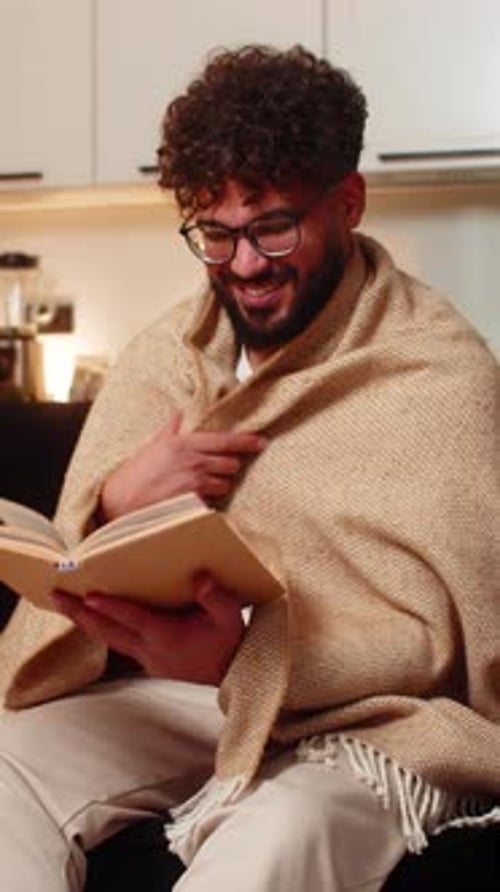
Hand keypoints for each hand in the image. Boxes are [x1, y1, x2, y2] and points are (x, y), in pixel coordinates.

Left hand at [51, 572, 244, 685]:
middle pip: (108, 630)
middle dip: (80, 612)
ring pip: (108, 639)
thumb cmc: (229, 642)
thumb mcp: (230, 616)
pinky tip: (92, 619)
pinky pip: (119, 644)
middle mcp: (150, 649)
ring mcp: (147, 659)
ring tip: (64, 604)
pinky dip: (102, 630)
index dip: (110, 607)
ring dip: (85, 621)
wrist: (232, 675)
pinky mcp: (148, 663)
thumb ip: (215, 596)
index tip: (88, 596)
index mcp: (166, 635)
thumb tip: (201, 577)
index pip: (133, 618)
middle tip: (57, 595)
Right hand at [101, 415, 266, 519]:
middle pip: (231, 463)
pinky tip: (195, 500)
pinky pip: (213, 501)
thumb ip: (172, 429)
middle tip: (217, 469)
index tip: (261, 441)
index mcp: (184, 443)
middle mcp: (193, 462)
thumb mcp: (154, 445)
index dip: (247, 441)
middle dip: (228, 467)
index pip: (225, 439)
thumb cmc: (136, 474)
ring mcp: (194, 484)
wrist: (120, 502)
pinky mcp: (193, 503)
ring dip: (219, 485)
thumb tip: (181, 413)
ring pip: (225, 484)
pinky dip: (209, 500)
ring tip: (200, 486)